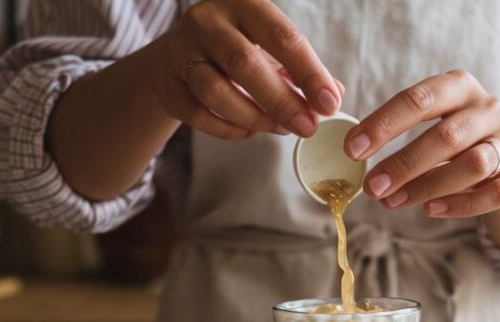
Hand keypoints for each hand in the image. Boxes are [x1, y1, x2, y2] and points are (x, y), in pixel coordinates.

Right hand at [141, 0, 341, 139]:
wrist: (180, 54)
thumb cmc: (238, 49)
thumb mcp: (271, 49)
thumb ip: (302, 71)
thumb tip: (333, 96)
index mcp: (243, 4)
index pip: (281, 36)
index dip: (309, 72)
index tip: (329, 103)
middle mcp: (208, 21)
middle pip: (244, 63)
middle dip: (281, 101)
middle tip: (307, 126)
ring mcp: (180, 50)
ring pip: (215, 91)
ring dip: (254, 117)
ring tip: (278, 128)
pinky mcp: (165, 82)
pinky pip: (197, 114)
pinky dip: (228, 129)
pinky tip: (249, 130)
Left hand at [345, 70, 499, 217]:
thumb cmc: (452, 139)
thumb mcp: (431, 121)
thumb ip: (394, 128)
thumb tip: (347, 148)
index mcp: (459, 87)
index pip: (418, 99)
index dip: (383, 124)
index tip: (352, 149)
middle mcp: (488, 109)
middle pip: (446, 136)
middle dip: (404, 163)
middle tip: (372, 187)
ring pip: (473, 164)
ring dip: (428, 186)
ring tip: (392, 202)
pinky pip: (495, 193)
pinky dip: (461, 204)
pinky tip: (430, 210)